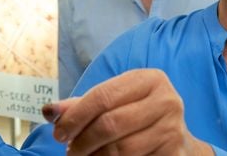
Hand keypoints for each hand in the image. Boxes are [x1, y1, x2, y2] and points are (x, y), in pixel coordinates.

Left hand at [45, 69, 212, 155]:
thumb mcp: (114, 102)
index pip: (103, 96)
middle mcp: (166, 101)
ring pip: (120, 149)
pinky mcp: (174, 154)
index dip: (75, 116)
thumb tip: (49, 111)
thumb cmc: (138, 116)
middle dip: (82, 141)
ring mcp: (173, 129)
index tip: (58, 133)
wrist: (176, 141)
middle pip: (110, 124)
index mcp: (150, 79)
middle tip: (70, 151)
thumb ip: (82, 105)